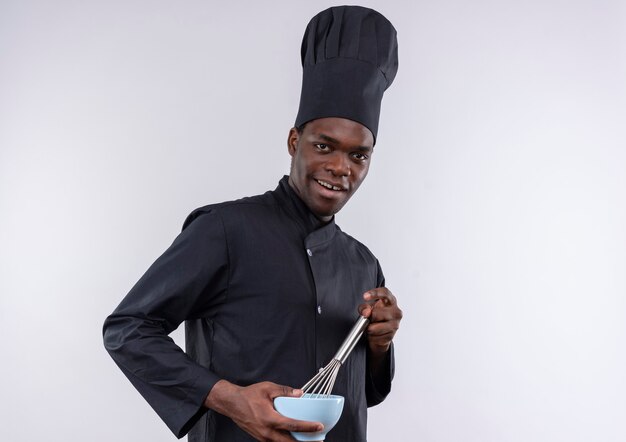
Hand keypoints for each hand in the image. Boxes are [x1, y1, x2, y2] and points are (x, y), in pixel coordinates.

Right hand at [204, 380, 322, 440]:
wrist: (231, 404)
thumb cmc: (248, 396)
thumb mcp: (267, 388)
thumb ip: (284, 391)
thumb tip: (299, 393)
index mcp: (270, 419)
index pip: (293, 425)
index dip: (308, 427)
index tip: (319, 427)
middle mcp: (267, 432)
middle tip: (318, 440)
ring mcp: (263, 437)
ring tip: (308, 441)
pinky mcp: (261, 438)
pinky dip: (286, 441)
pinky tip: (292, 438)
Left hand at [358, 287, 401, 355]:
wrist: (382, 332)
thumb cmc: (376, 316)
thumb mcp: (368, 308)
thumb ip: (364, 308)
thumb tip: (366, 312)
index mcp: (391, 301)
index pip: (385, 293)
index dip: (375, 293)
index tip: (365, 296)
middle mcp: (396, 312)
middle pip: (376, 313)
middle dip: (369, 318)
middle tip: (369, 319)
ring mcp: (395, 324)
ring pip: (374, 328)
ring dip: (369, 329)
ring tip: (372, 327)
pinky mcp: (391, 336)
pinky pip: (375, 337)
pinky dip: (372, 337)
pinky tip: (375, 334)